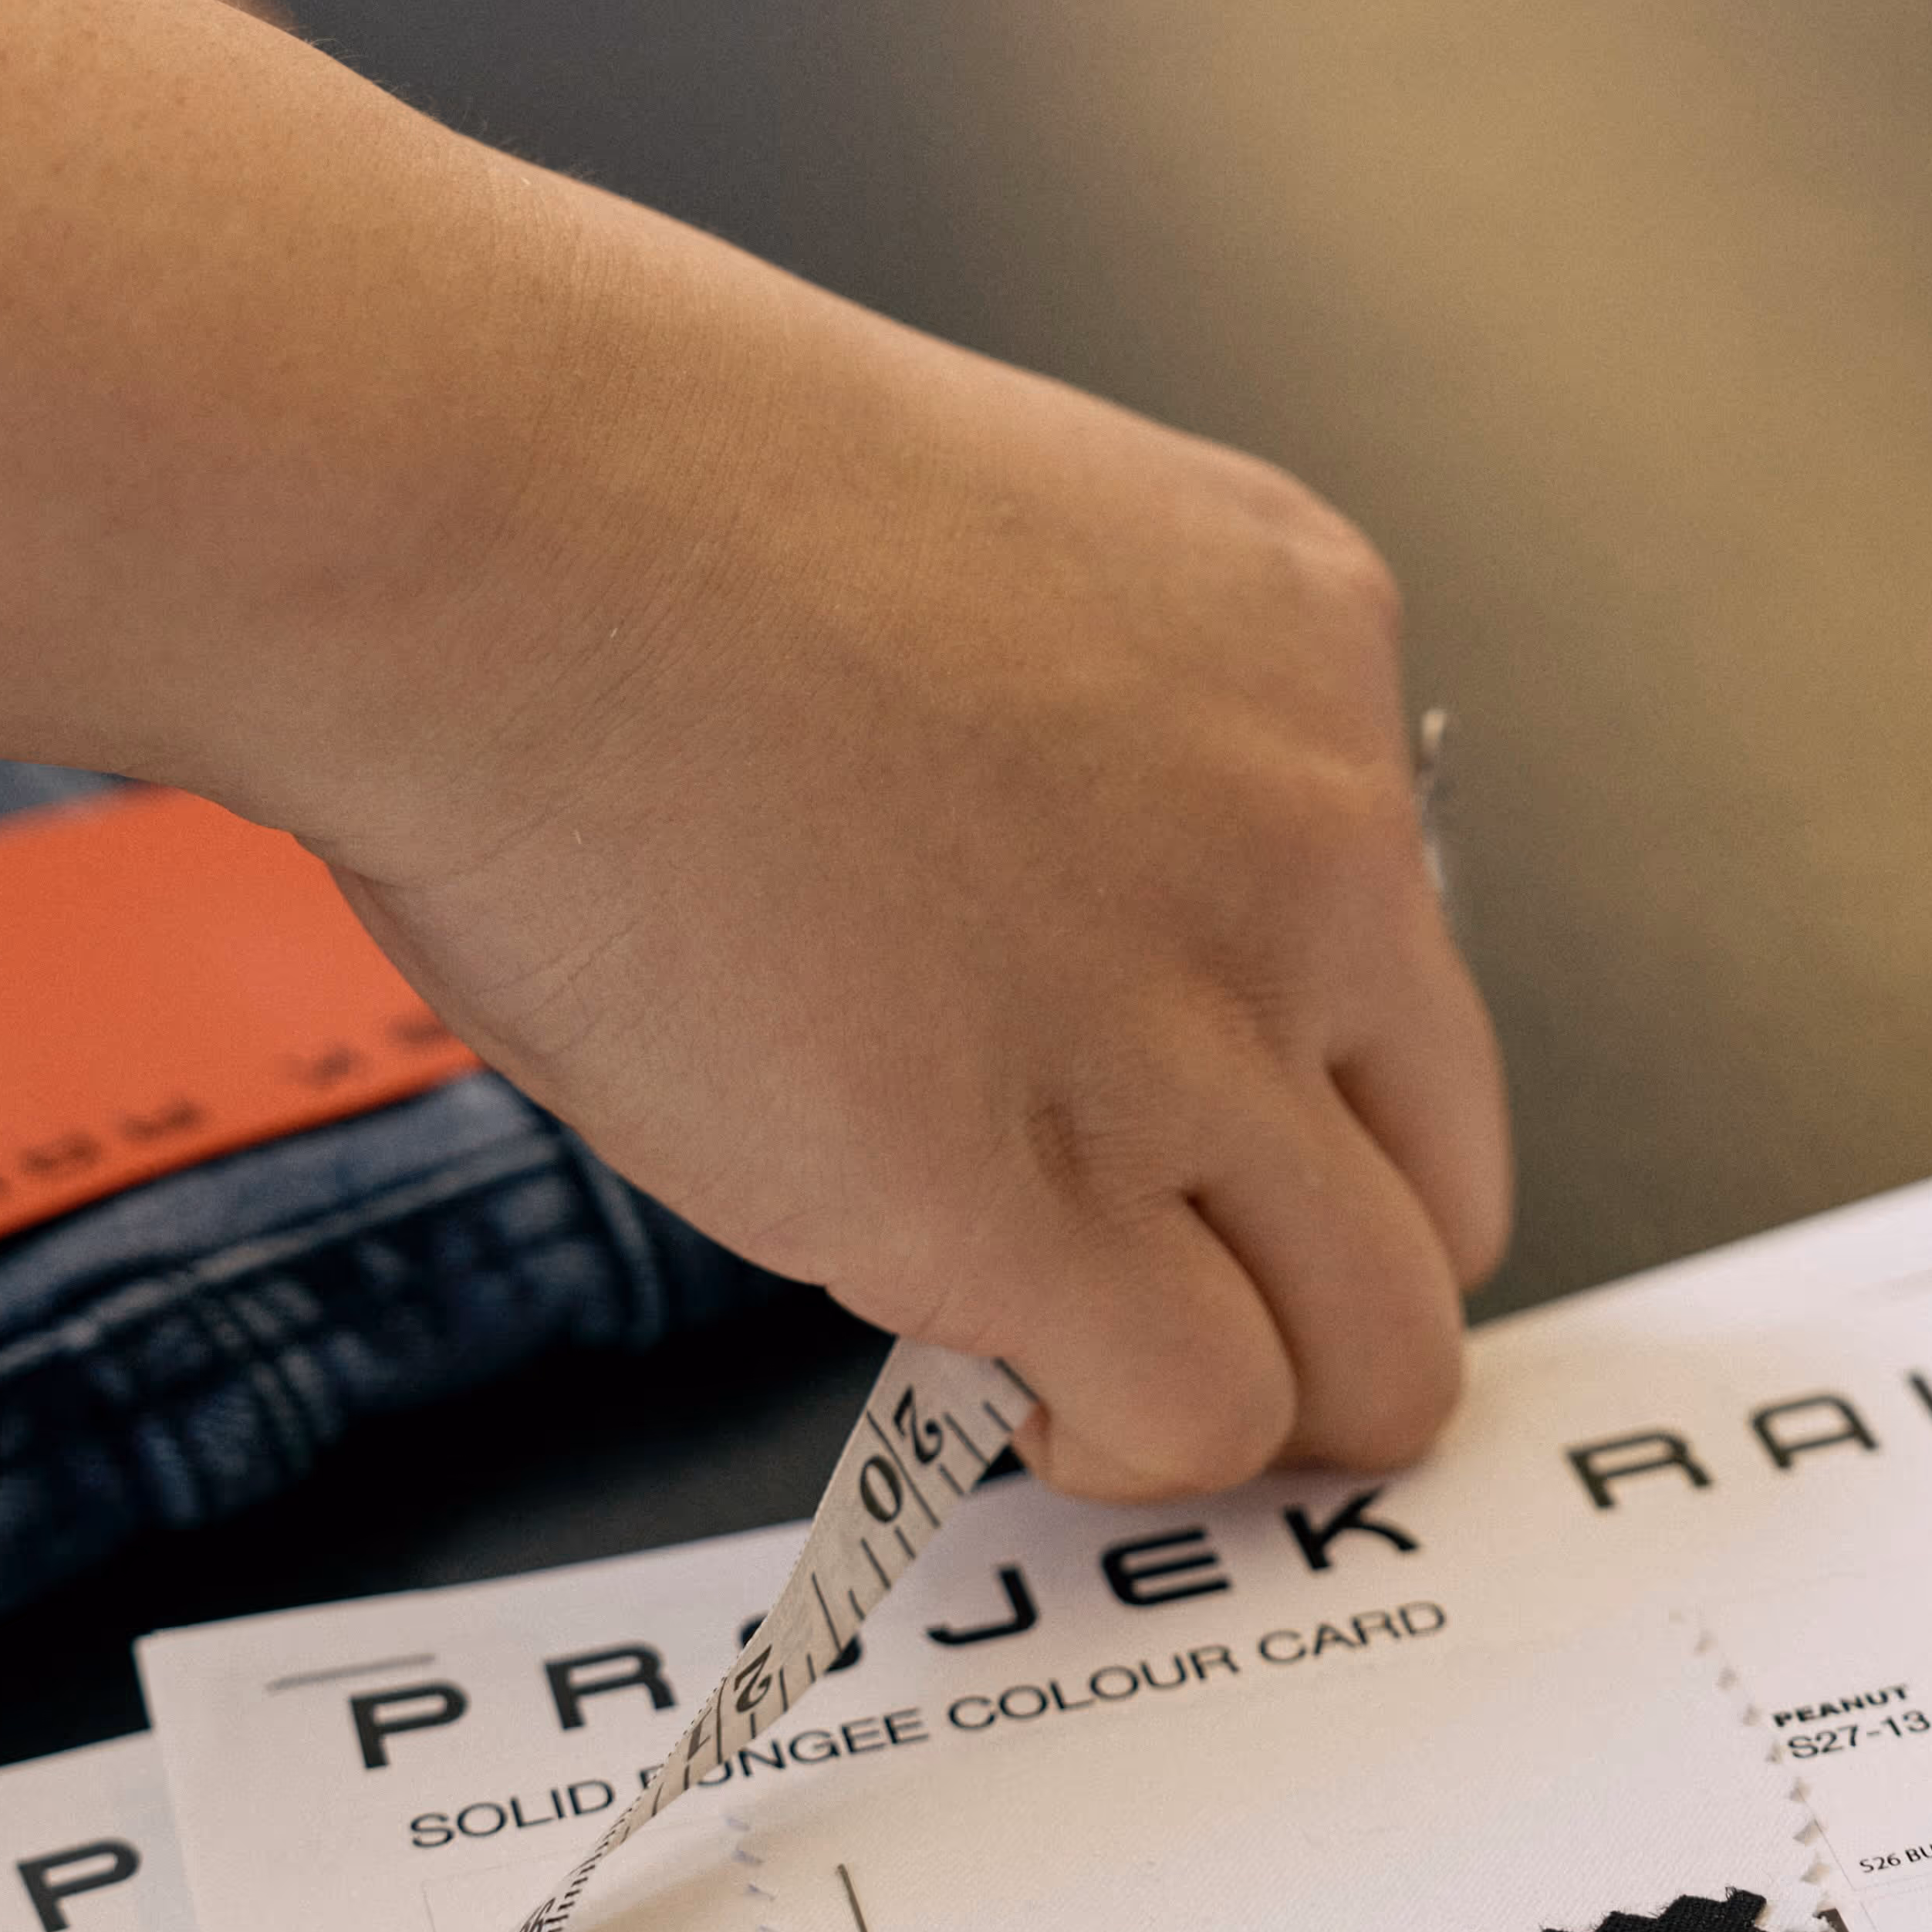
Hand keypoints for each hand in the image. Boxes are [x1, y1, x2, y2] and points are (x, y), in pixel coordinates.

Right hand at [310, 187, 1511, 1503]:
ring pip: (1371, 1343)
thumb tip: (1010, 914)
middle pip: (1444, 1179)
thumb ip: (1064, 745)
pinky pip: (1194, 1409)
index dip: (1291, 1083)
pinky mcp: (1037, 1194)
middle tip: (1187, 1295)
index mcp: (1295, 645)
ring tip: (1092, 1375)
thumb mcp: (977, 552)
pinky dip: (1117, 1437)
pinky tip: (1012, 1386)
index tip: (1190, 1126)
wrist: (488, 515)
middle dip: (1324, 1274)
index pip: (1401, 954)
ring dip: (1245, 1392)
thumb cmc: (618, 494)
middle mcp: (1303, 846)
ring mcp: (1191, 1031)